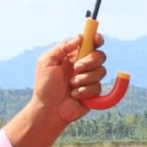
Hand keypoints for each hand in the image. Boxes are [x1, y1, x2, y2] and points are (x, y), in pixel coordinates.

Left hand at [2, 34, 118, 146]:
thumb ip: (62, 47)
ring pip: (101, 71)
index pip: (89, 43)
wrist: (49, 109)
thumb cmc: (45, 86)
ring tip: (71, 85)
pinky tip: (75, 95)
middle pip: (100, 55)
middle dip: (90, 61)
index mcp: (73, 56)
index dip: (96, 39)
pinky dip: (85, 91)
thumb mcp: (47, 61)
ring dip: (85, 78)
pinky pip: (98, 87)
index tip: (97, 39)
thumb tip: (79, 37)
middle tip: (76, 68)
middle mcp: (83, 66)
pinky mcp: (94, 92)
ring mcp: (89, 79)